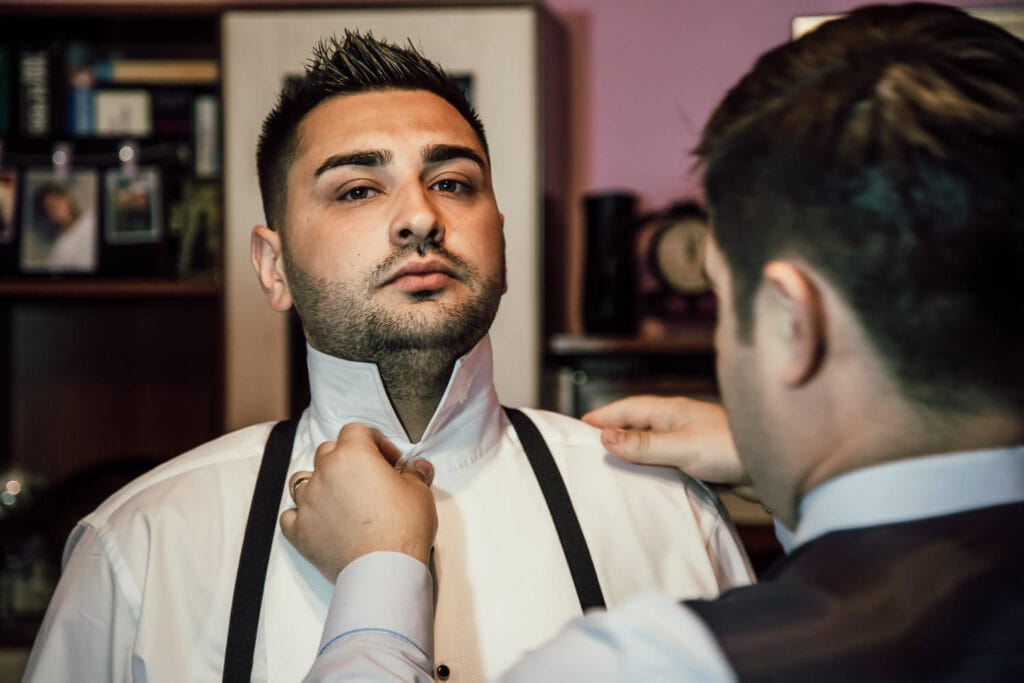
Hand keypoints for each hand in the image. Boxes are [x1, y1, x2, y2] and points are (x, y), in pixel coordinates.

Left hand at [279, 422, 437, 581]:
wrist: (384, 570)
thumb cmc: (403, 529)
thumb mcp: (419, 493)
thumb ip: (414, 474)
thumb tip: (418, 468)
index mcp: (353, 455)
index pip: (356, 431)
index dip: (374, 442)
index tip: (388, 461)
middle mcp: (324, 472)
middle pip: (327, 451)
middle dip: (346, 460)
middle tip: (367, 480)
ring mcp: (308, 502)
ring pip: (302, 479)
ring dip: (319, 484)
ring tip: (339, 499)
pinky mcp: (299, 531)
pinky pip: (291, 515)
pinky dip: (302, 516)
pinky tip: (319, 522)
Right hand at [582, 395, 753, 495]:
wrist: (773, 467)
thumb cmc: (730, 450)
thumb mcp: (680, 447)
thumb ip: (643, 445)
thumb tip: (605, 438)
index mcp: (671, 410)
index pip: (627, 408)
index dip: (603, 416)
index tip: (580, 425)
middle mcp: (678, 421)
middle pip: (637, 422)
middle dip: (614, 430)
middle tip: (589, 444)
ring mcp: (690, 438)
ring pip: (652, 441)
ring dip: (632, 448)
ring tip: (611, 462)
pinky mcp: (700, 458)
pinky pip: (666, 458)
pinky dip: (650, 464)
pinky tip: (646, 476)